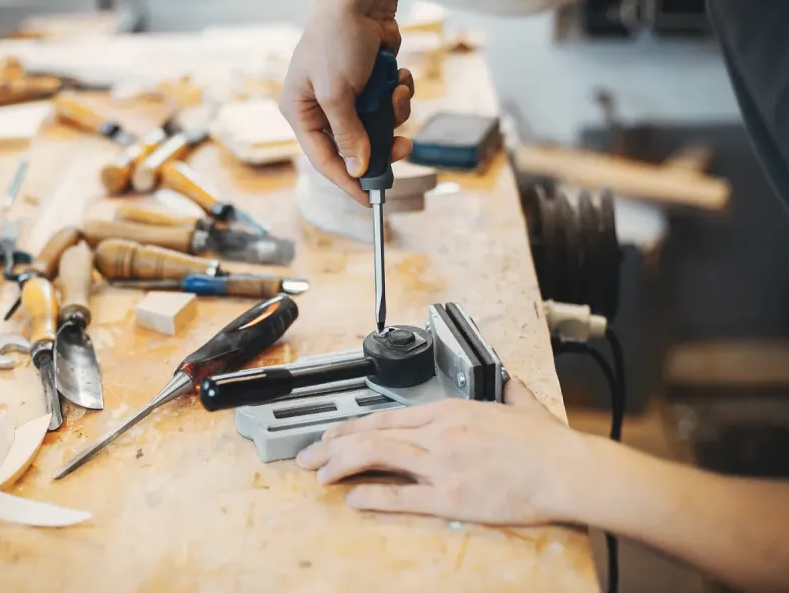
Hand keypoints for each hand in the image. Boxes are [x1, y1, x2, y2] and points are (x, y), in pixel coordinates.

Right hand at [280, 0, 413, 204]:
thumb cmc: (336, 39)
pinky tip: (398, 74)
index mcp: (300, 112)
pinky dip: (398, 93)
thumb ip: (348, 135)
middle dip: (382, 145)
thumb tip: (358, 168)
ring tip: (397, 90)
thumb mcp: (337, 93)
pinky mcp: (371, 84)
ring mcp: (348, 96)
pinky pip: (389, 105)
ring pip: (378, 128)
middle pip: (355, 147)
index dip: (346, 181)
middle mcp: (321, 108)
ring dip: (394, 113)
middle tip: (404, 148)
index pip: (323, 159)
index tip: (369, 199)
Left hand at [296, 379, 591, 524]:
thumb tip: (505, 379)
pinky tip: (353, 498)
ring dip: (341, 465)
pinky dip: (373, 496)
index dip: (352, 426)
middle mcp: (439, 433)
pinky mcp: (452, 497)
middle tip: (308, 455)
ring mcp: (443, 465)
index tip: (332, 433)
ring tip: (320, 474)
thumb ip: (505, 390)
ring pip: (378, 457)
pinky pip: (402, 496)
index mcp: (451, 410)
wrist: (568, 469)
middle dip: (332, 445)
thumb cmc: (548, 442)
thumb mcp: (520, 403)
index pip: (386, 416)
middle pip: (372, 435)